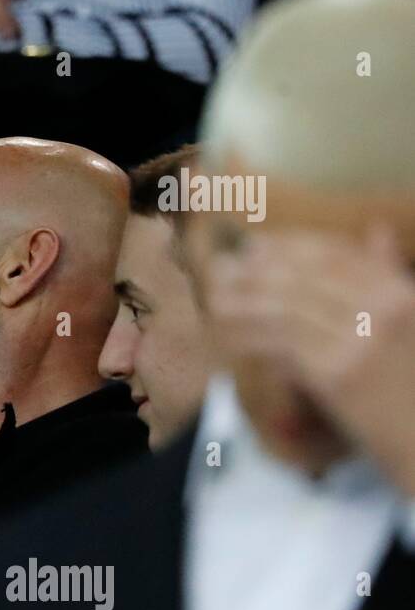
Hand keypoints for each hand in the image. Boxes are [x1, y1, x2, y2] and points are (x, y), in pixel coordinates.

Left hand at [209, 225, 414, 493]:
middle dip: (256, 271)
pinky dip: (252, 339)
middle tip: (221, 268)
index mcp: (399, 292)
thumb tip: (375, 229)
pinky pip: (282, 347)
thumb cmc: (412, 381)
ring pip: (286, 311)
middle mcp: (382, 311)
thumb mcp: (412, 321)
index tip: (254, 245)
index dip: (289, 246)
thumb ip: (389, 274)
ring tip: (215, 299)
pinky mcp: (336, 377)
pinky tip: (229, 336)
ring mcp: (359, 344)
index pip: (335, 254)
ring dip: (245, 302)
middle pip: (303, 278)